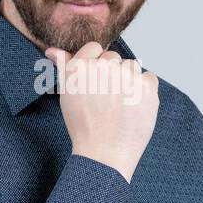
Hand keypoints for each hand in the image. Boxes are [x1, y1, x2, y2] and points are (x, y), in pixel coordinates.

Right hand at [44, 41, 158, 183]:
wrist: (104, 155)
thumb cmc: (84, 126)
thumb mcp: (68, 95)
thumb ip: (64, 68)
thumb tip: (53, 51)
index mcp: (79, 68)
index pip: (94, 48)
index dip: (96, 64)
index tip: (96, 83)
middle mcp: (102, 68)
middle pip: (114, 57)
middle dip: (112, 74)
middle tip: (107, 99)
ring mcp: (126, 77)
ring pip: (132, 66)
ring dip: (129, 81)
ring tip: (120, 104)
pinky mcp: (146, 88)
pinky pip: (148, 78)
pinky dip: (143, 91)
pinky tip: (133, 106)